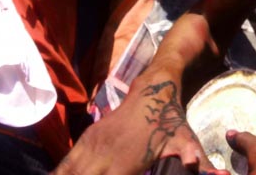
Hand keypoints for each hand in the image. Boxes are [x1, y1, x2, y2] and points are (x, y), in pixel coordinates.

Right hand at [53, 80, 217, 174]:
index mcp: (122, 165)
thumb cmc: (170, 122)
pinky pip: (65, 164)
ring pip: (67, 173)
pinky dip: (59, 174)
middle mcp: (101, 157)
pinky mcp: (86, 140)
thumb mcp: (186, 145)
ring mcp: (90, 147)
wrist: (153, 90)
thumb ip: (195, 162)